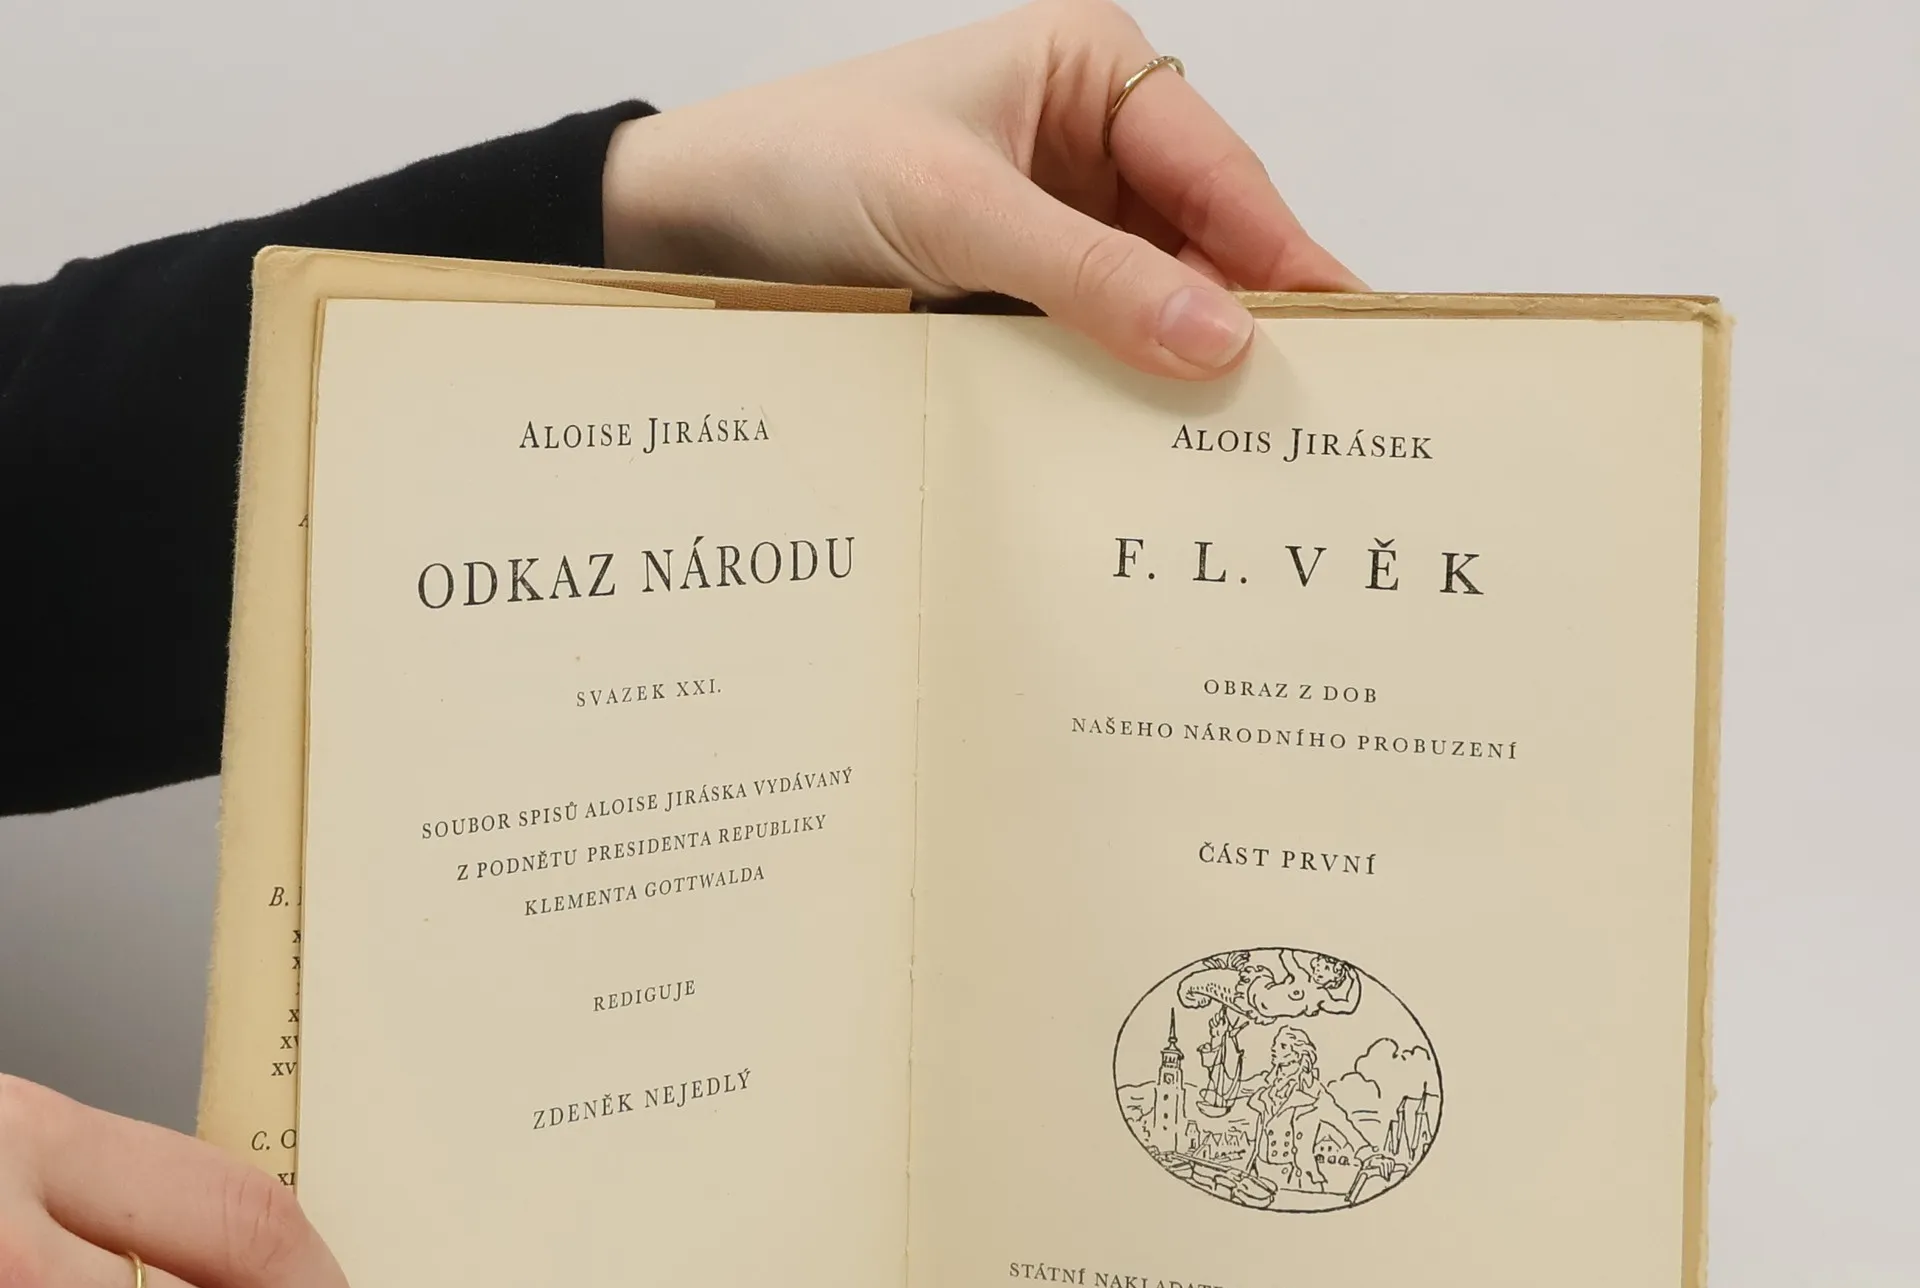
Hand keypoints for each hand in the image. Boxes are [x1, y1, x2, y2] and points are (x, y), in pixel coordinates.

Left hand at [603, 0, 1360, 379]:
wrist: (689, 222)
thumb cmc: (807, 165)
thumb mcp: (958, 211)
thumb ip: (1090, 276)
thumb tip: (1218, 336)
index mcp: (1090, 70)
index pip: (1219, 170)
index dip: (1284, 256)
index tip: (1350, 330)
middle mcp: (1085, 143)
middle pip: (1199, 240)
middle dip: (1240, 320)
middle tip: (1301, 413)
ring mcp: (1052, 223)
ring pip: (1149, 300)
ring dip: (1175, 365)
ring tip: (1233, 446)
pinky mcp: (1015, 292)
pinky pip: (1090, 341)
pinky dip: (1114, 387)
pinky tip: (1143, 440)